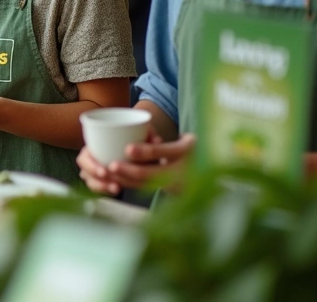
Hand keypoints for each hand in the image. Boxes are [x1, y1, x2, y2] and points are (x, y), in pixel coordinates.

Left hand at [77, 130, 195, 194]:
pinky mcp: (167, 190)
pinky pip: (146, 188)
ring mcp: (174, 184)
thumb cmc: (192, 149)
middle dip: (129, 171)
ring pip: (146, 184)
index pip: (165, 152)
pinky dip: (129, 185)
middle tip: (109, 166)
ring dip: (124, 180)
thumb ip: (163, 139)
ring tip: (105, 173)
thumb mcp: (186, 140)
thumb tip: (140, 127)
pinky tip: (113, 181)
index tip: (128, 149)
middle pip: (152, 173)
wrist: (211, 171)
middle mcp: (181, 170)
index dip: (146, 151)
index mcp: (186, 152)